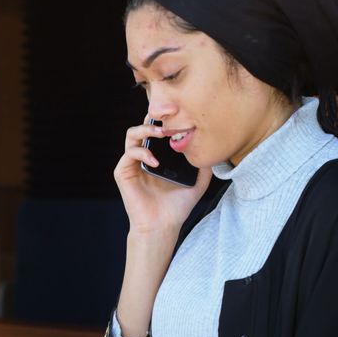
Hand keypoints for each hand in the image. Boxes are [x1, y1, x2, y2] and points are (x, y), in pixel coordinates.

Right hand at [114, 118, 212, 234]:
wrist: (163, 226)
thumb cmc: (177, 206)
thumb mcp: (198, 181)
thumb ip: (204, 164)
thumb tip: (214, 148)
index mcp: (158, 155)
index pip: (158, 129)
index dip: (165, 118)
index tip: (179, 111)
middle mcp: (143, 156)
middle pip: (143, 125)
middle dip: (155, 117)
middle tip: (170, 116)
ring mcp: (131, 163)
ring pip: (132, 134)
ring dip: (146, 129)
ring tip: (162, 133)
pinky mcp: (123, 172)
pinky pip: (129, 154)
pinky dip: (142, 153)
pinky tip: (155, 162)